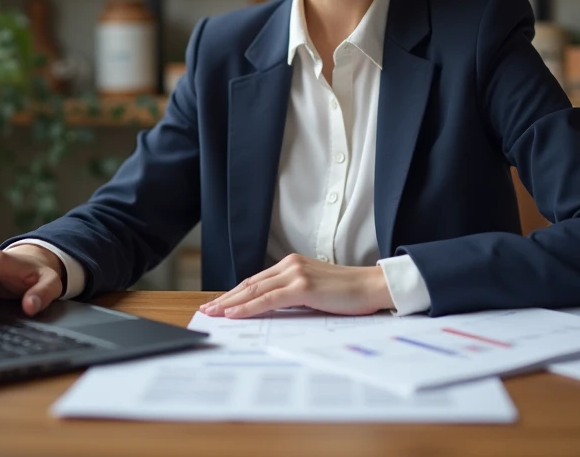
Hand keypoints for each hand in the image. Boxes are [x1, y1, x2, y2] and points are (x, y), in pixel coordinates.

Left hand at [199, 253, 392, 318]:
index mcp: (292, 264)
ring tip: (213, 313)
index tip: (219, 303)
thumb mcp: (315, 291)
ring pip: (255, 290)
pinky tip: (234, 313)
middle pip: (250, 284)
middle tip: (207, 310)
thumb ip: (293, 295)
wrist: (372, 288)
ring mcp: (296, 274)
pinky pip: (268, 299)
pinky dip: (249, 307)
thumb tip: (270, 310)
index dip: (235, 293)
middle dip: (226, 298)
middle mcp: (290, 265)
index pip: (256, 281)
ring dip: (231, 303)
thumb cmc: (348, 293)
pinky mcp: (302, 286)